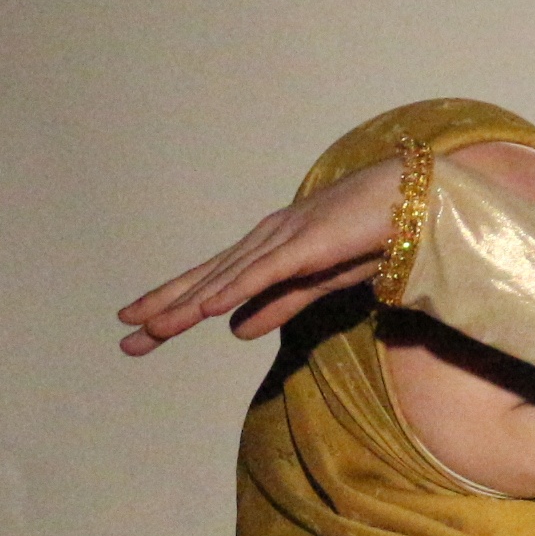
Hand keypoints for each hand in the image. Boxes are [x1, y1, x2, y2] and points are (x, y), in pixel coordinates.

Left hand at [115, 158, 402, 355]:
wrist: (410, 200)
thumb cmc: (366, 235)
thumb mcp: (316, 283)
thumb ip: (277, 304)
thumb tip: (234, 331)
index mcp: (263, 251)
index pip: (209, 283)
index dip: (172, 306)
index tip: (138, 331)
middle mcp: (263, 241)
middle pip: (206, 280)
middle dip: (164, 307)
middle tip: (124, 335)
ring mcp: (284, 238)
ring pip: (227, 277)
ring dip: (189, 305)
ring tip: (153, 329)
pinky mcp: (309, 242)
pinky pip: (266, 271)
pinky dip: (236, 288)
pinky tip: (208, 308)